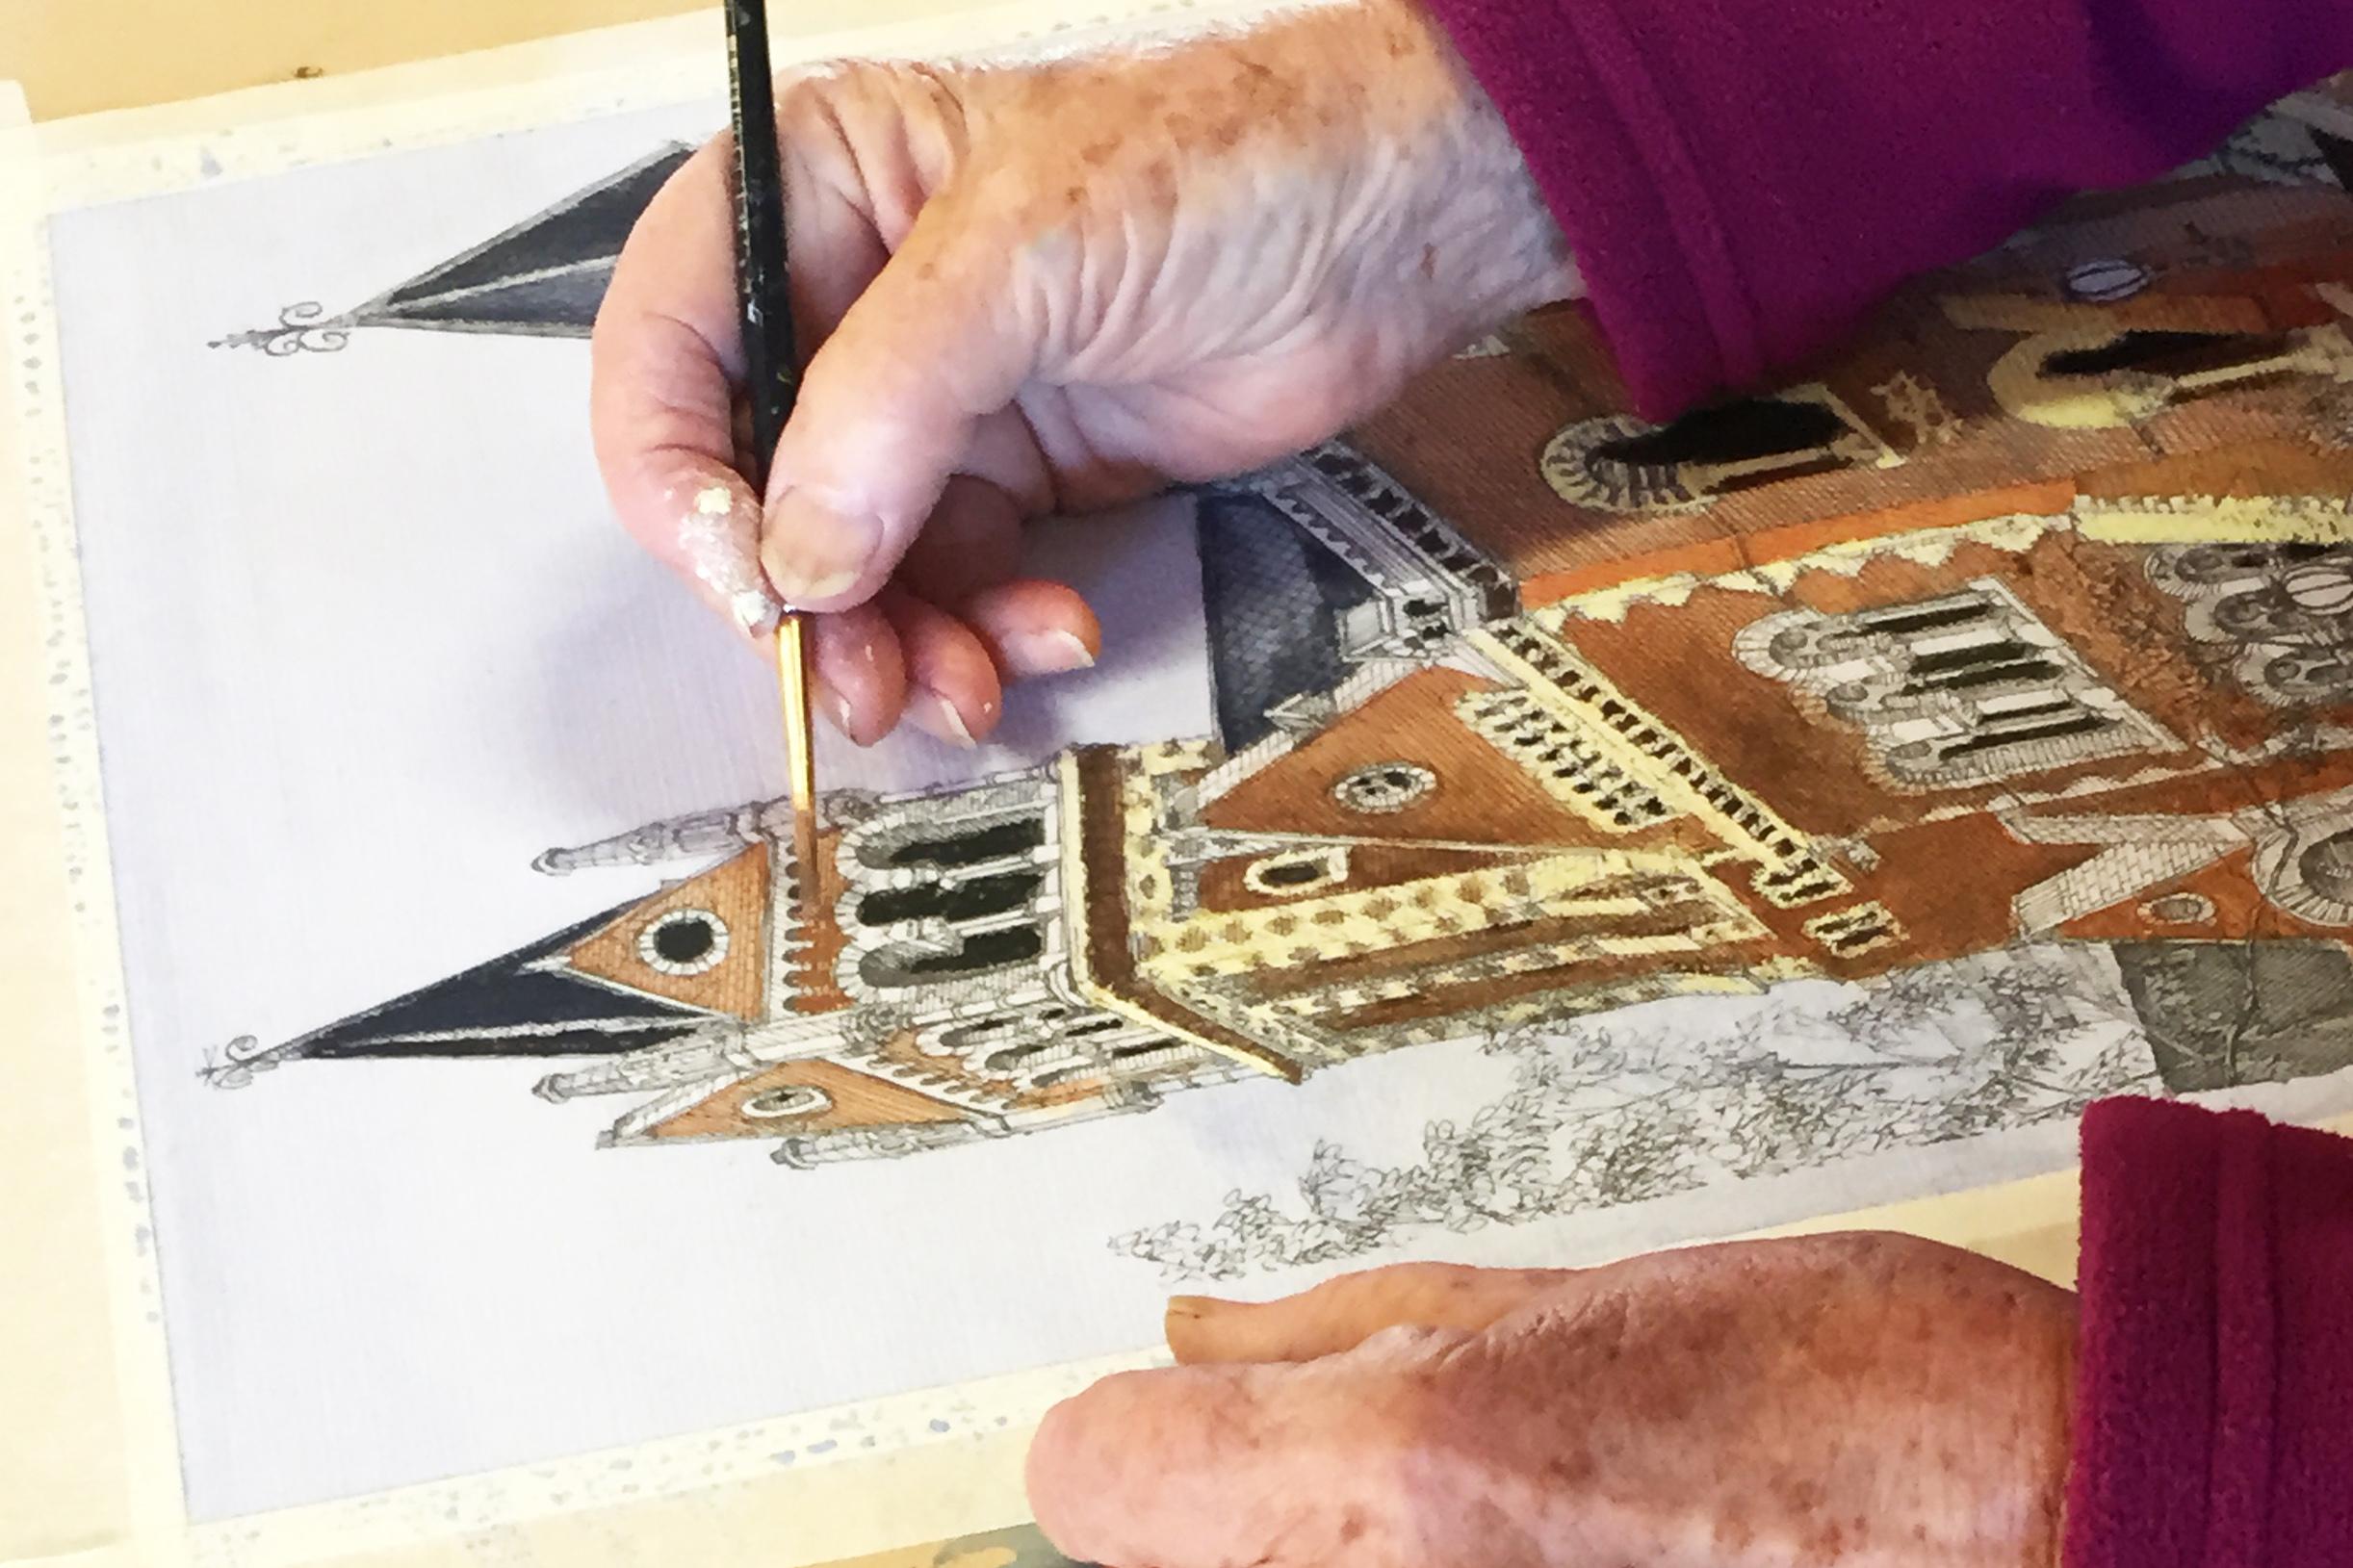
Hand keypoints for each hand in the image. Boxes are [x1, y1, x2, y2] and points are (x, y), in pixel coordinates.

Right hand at [590, 0, 1572, 746]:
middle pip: (752, 481)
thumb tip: (798, 559)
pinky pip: (954, 584)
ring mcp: (932, 399)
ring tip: (960, 689)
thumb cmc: (1221, 164)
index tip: (744, 581)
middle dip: (802, 597)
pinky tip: (1046, 637)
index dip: (677, 475)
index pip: (669, 345)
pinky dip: (985, 635)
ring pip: (852, 559)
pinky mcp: (1016, 474)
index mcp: (810, 191)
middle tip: (854, 682)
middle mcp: (848, 301)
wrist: (1392, 227)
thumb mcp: (1025, 256)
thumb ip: (889, 404)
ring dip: (895, 644)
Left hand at [1026, 1234, 2076, 1566]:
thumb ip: (1341, 1332)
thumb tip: (1190, 1336)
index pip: (1099, 1472)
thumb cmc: (1837, 1389)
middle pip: (1169, 1548)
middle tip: (1416, 1475)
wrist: (2028, 1528)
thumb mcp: (1555, 1298)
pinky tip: (1541, 1546)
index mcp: (1406, 1469)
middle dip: (1249, 1503)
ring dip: (1329, 1550)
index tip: (1213, 1411)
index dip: (1156, 1430)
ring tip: (1506, 1521)